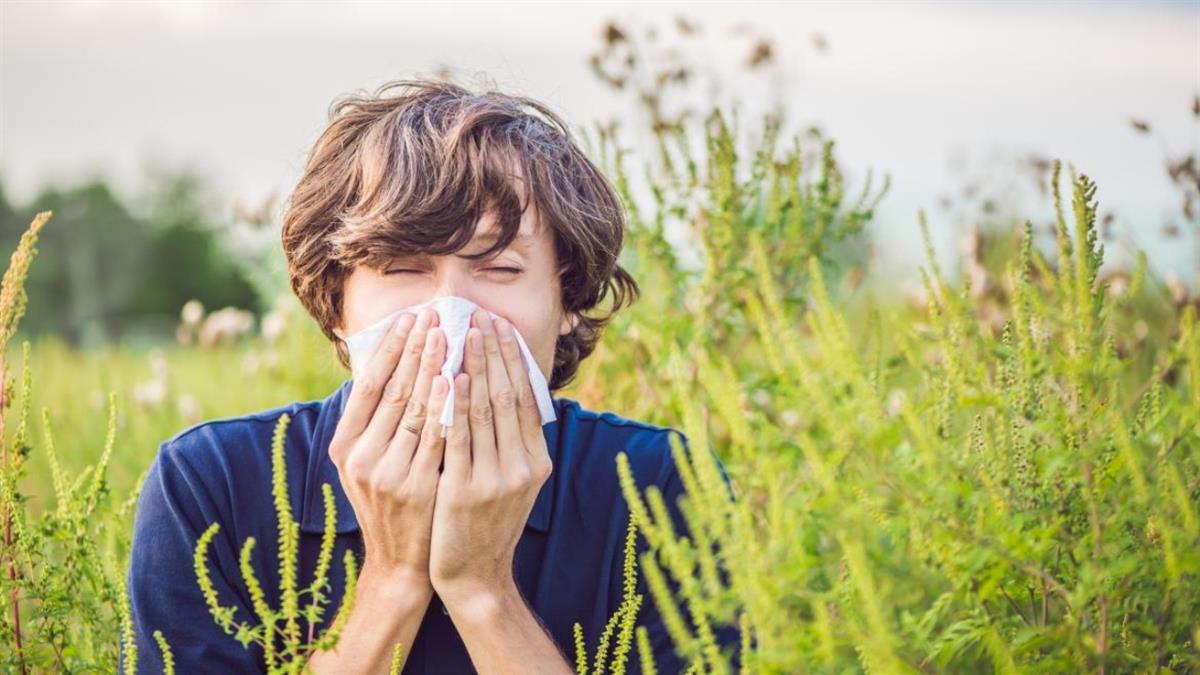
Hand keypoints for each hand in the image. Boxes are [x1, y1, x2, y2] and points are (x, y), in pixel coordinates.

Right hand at [328, 307, 447, 593]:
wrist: (402, 562)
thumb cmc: (391, 502)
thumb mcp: (369, 462)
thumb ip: (376, 421)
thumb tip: (391, 363)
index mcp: (345, 446)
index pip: (369, 385)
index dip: (391, 349)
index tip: (410, 317)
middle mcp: (360, 457)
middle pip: (393, 390)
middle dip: (415, 349)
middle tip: (435, 315)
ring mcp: (387, 473)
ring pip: (415, 409)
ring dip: (433, 368)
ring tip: (449, 335)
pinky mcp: (416, 487)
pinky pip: (435, 437)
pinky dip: (447, 406)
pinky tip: (457, 380)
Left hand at [429, 309, 552, 608]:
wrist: (474, 575)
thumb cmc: (486, 522)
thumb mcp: (511, 482)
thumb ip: (511, 442)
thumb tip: (505, 391)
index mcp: (536, 461)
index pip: (526, 398)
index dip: (513, 359)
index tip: (500, 326)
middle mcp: (523, 467)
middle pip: (508, 396)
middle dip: (494, 352)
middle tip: (481, 316)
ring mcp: (496, 479)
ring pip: (485, 411)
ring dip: (474, 367)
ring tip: (463, 333)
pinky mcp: (466, 489)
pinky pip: (460, 437)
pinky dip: (457, 403)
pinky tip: (450, 377)